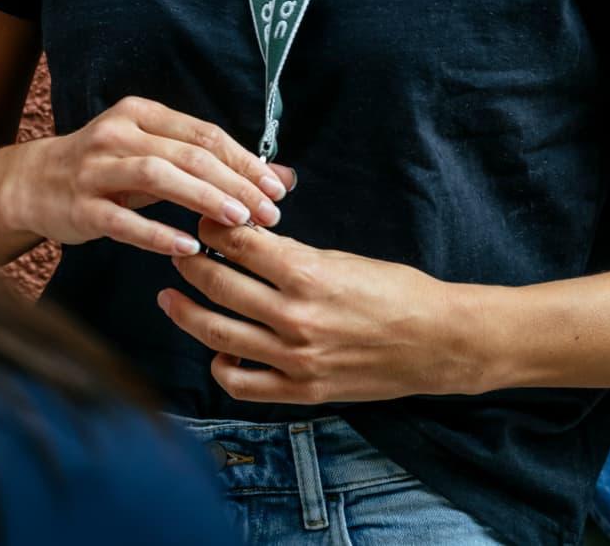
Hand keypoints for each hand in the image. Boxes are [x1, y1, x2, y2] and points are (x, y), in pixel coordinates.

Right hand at [1, 98, 293, 257]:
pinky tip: (189, 246)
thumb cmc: (108, 169)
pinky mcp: (81, 205)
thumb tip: (282, 178)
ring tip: (239, 222)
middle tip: (269, 211)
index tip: (278, 187)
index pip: (203, 133)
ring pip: (158, 177)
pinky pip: (123, 220)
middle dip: (234, 183)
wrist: (34, 184)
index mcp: (141, 113)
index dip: (244, 160)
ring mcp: (96, 168)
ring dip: (204, 198)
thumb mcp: (154, 153)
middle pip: (187, 154)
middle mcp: (119, 133)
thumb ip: (211, 163)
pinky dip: (158, 233)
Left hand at [157, 218, 490, 401]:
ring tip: (171, 296)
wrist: (437, 342)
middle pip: (218, 284)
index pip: (237, 243)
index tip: (198, 219)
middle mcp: (295, 317)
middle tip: (177, 251)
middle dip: (189, 264)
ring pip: (218, 334)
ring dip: (186, 312)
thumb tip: (247, 239)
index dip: (210, 227)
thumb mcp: (342, 258)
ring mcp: (296, 359)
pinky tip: (217, 349)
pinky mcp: (302, 391)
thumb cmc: (396, 291)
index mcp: (307, 273)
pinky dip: (221, 366)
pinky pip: (242, 384)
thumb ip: (292, 253)